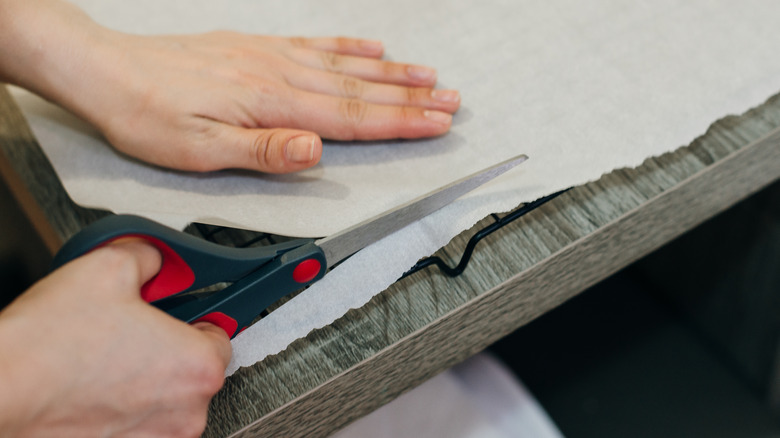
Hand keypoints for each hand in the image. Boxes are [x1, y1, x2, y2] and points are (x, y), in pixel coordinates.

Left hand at [0, 0, 459, 173]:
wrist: (106, 69)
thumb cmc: (148, 115)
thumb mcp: (199, 149)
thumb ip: (264, 150)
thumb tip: (316, 151)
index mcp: (272, 104)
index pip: (351, 117)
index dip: (400, 122)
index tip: (437, 123)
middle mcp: (279, 74)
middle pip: (360, 89)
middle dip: (411, 98)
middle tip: (452, 101)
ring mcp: (270, 56)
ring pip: (346, 66)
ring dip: (392, 73)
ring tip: (429, 76)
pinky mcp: (256, 47)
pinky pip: (315, 43)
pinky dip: (348, 46)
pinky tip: (371, 47)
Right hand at [0, 240, 230, 436]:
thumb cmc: (48, 345)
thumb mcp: (109, 266)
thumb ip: (150, 257)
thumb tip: (155, 259)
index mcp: (198, 366)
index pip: (221, 332)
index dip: (196, 313)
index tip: (181, 308)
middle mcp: (186, 412)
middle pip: (193, 366)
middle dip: (167, 343)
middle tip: (132, 326)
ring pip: (165, 396)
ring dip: (144, 376)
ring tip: (104, 354)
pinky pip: (138, 420)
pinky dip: (123, 403)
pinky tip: (93, 382)